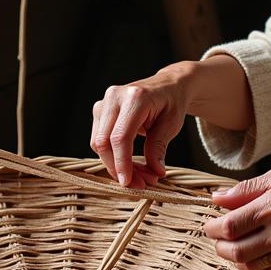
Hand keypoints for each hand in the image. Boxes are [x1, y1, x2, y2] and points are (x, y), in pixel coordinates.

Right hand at [91, 66, 190, 188]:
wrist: (167, 85)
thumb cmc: (171, 103)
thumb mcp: (172, 124)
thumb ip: (159, 147)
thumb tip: (155, 172)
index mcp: (135, 98)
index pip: (120, 137)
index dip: (122, 163)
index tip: (129, 182)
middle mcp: (115, 97)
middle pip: (104, 142)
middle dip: (118, 168)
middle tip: (140, 184)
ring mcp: (104, 102)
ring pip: (98, 143)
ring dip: (115, 164)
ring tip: (140, 175)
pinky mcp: (100, 110)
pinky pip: (100, 139)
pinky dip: (112, 156)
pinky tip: (130, 164)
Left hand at [203, 166, 270, 269]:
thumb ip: (247, 189)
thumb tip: (217, 199)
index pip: (231, 225)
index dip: (213, 228)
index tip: (210, 224)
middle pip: (235, 250)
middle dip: (219, 245)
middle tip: (217, 237)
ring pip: (249, 265)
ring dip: (234, 257)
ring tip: (232, 245)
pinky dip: (252, 267)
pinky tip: (251, 254)